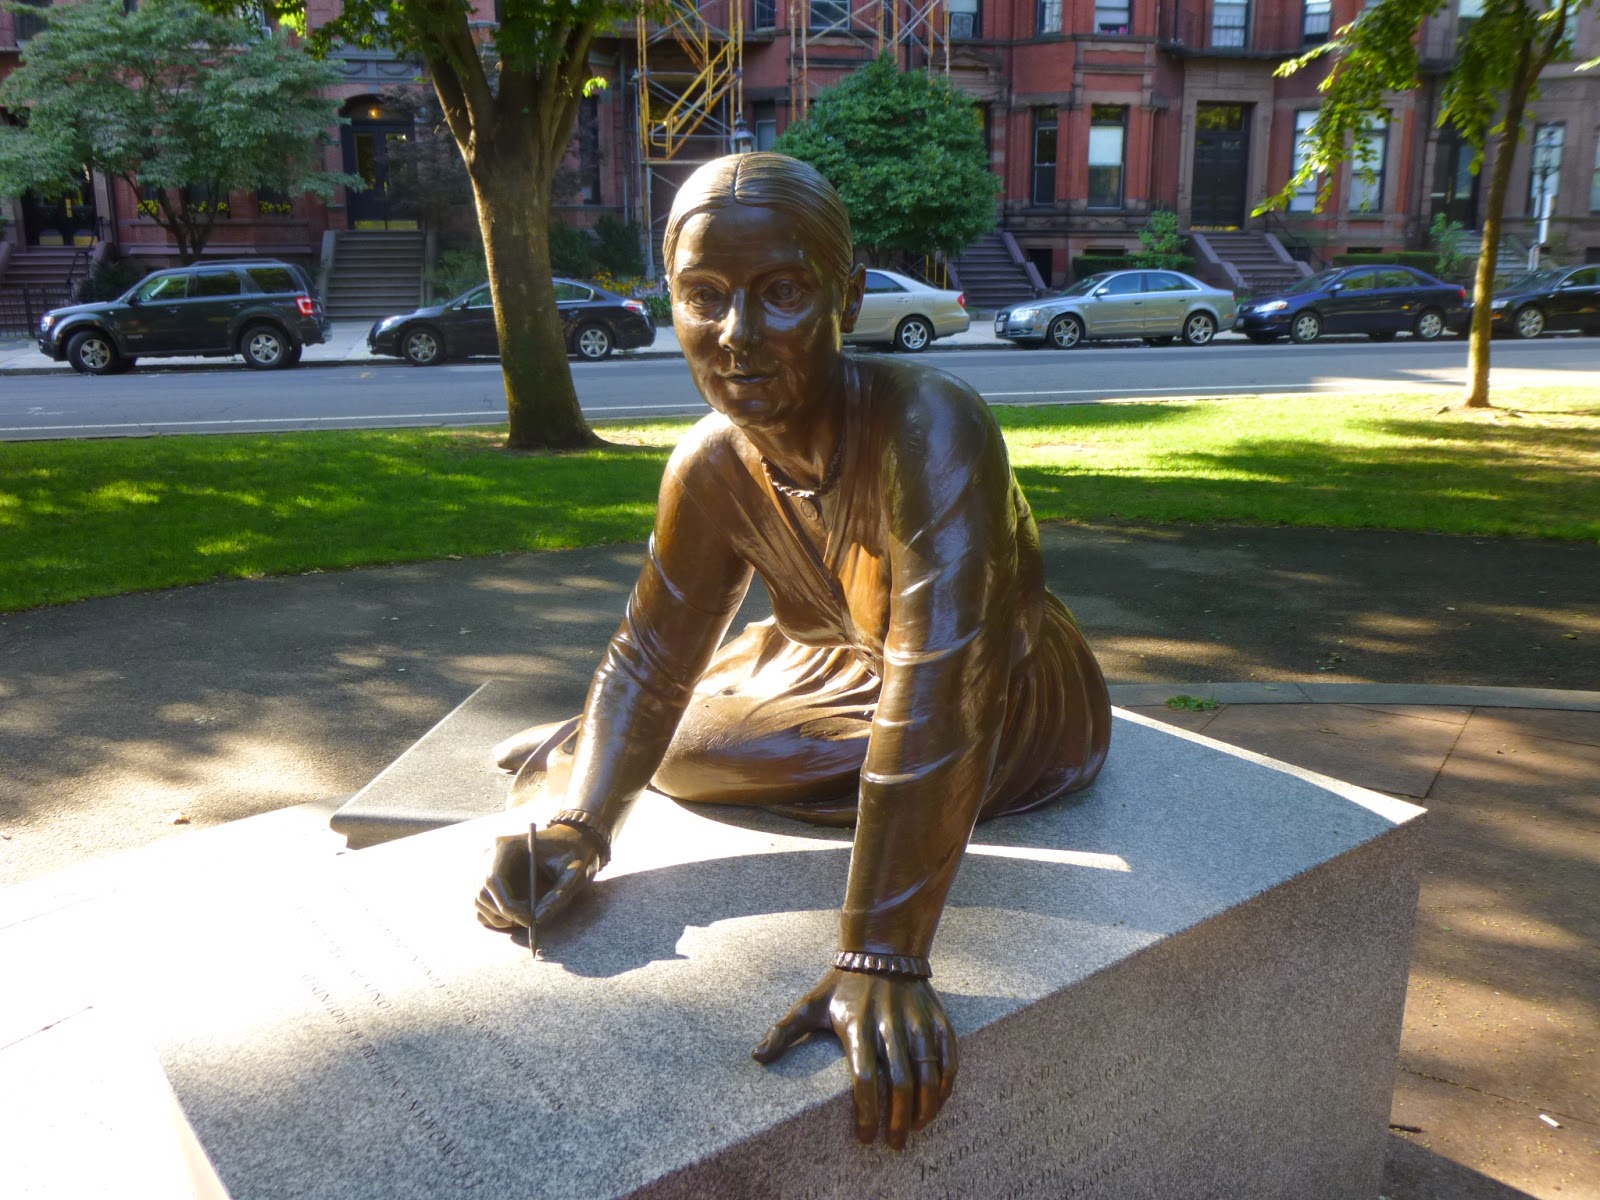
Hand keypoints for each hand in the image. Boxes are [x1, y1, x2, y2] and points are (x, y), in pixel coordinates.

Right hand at [473, 824, 601, 931]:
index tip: (528, 920)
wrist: (569, 841)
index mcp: (505, 846)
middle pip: (482, 892)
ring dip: (499, 917)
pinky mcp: (487, 878)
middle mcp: (490, 855)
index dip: (506, 905)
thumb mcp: (572, 871)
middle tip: (529, 921)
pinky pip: (481, 903)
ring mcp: (485, 866)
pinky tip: (516, 915)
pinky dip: (495, 915)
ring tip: (527, 915)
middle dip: (504, 913)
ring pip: (480, 900)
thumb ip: (558, 894)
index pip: (493, 879)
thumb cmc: (571, 853)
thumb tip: (537, 919)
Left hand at [752, 967, 956, 1149]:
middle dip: (897, 1120)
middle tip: (893, 1144)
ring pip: (928, 1074)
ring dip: (925, 1108)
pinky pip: (949, 1057)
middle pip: (899, 1083)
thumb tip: (757, 1056)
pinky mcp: (937, 1019)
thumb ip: (784, 1031)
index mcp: (857, 1026)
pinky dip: (946, 1085)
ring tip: (916, 1129)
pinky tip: (937, 1103)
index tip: (864, 1137)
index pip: (864, 1079)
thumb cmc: (842, 984)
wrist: (882, 949)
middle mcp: (889, 1025)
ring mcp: (917, 1022)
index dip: (866, 1113)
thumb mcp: (810, 1004)